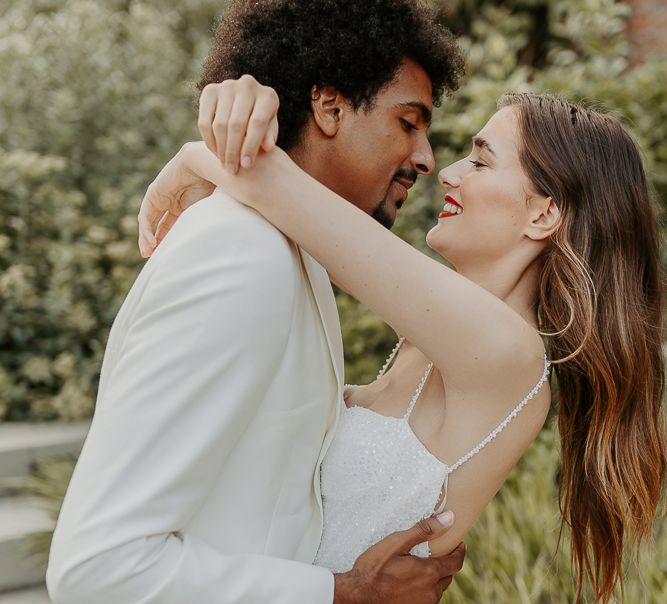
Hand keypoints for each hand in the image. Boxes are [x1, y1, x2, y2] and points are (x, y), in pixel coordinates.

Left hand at [137, 144, 215, 256]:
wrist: (202, 166)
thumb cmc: (210, 187)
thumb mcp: (203, 213)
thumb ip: (196, 226)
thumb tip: (206, 248)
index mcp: (184, 206)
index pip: (172, 227)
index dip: (169, 241)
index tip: (168, 257)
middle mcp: (170, 202)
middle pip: (159, 226)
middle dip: (155, 242)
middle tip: (152, 257)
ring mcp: (160, 198)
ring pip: (149, 222)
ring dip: (147, 239)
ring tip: (148, 253)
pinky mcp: (152, 195)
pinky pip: (146, 216)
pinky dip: (147, 230)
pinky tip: (151, 242)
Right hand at [198, 75, 279, 173]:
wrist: (246, 105)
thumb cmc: (262, 123)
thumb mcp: (270, 130)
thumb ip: (269, 136)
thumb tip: (268, 146)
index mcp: (268, 96)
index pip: (257, 123)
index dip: (251, 146)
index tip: (247, 166)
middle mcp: (247, 85)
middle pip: (236, 125)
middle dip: (233, 151)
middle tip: (232, 170)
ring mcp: (227, 86)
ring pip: (219, 124)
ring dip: (221, 149)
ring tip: (225, 165)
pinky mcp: (210, 91)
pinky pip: (205, 120)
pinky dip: (208, 140)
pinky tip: (215, 153)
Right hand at [333, 513, 465, 603]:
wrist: (359, 595)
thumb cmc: (374, 567)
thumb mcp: (397, 542)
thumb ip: (424, 530)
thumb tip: (449, 519)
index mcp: (429, 572)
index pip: (456, 562)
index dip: (460, 551)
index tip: (459, 543)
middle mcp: (431, 591)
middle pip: (448, 575)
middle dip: (447, 562)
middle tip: (439, 550)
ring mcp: (424, 603)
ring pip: (438, 587)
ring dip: (436, 576)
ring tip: (424, 564)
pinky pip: (428, 597)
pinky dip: (426, 586)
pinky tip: (413, 579)